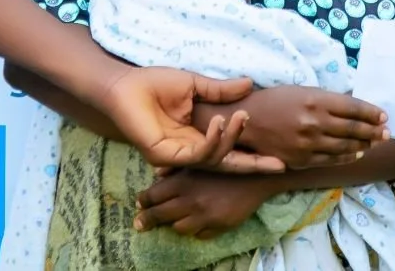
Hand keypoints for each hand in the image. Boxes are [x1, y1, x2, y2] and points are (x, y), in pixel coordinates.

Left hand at [97, 69, 284, 174]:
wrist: (125, 85)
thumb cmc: (154, 84)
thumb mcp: (195, 85)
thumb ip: (221, 91)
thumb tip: (250, 83)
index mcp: (198, 136)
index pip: (230, 149)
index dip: (253, 154)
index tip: (280, 158)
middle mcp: (191, 150)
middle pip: (228, 163)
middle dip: (253, 165)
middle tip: (277, 164)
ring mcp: (179, 156)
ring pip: (215, 158)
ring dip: (231, 138)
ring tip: (239, 116)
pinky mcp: (166, 156)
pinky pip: (196, 155)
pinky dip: (211, 141)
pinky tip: (219, 122)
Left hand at [134, 168, 275, 236]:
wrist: (255, 175)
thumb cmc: (225, 162)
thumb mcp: (198, 160)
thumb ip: (176, 168)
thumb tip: (156, 176)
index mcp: (183, 182)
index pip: (154, 196)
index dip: (143, 202)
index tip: (139, 205)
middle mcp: (190, 201)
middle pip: (160, 216)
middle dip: (147, 220)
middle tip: (140, 224)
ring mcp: (204, 216)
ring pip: (179, 228)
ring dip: (175, 224)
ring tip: (172, 220)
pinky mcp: (218, 226)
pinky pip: (200, 235)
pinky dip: (196, 230)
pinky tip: (196, 222)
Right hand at [195, 85, 385, 168]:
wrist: (245, 121)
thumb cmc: (273, 100)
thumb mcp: (301, 91)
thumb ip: (326, 100)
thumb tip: (353, 107)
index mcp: (314, 100)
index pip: (353, 107)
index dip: (371, 113)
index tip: (384, 115)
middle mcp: (314, 122)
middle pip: (353, 128)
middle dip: (374, 130)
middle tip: (387, 132)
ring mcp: (308, 143)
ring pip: (346, 146)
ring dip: (365, 144)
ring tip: (376, 142)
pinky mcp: (302, 159)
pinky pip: (331, 160)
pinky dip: (348, 157)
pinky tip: (357, 153)